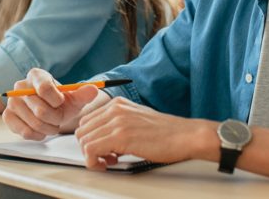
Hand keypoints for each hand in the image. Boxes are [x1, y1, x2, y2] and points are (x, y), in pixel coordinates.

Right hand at [2, 68, 99, 139]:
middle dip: (56, 118)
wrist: (50, 111)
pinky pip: (25, 132)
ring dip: (49, 128)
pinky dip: (38, 135)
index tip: (61, 102)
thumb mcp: (74, 97)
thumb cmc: (61, 103)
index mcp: (36, 75)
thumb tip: (94, 89)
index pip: (45, 89)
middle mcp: (20, 86)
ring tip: (52, 124)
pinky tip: (42, 131)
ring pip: (35, 123)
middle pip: (41, 110)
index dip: (58, 101)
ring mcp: (12, 101)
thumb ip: (84, 93)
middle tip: (59, 118)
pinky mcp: (7, 116)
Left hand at [74, 97, 217, 170]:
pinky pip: (91, 150)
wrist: (186, 136)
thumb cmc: (167, 133)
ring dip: (91, 156)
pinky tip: (107, 164)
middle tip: (104, 158)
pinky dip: (94, 162)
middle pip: (82, 131)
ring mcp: (117, 121)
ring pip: (84, 141)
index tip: (102, 150)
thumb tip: (103, 141)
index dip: (90, 139)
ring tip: (108, 161)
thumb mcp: (137, 120)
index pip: (87, 121)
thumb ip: (118, 126)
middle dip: (88, 148)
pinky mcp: (120, 136)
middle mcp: (115, 109)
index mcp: (118, 104)